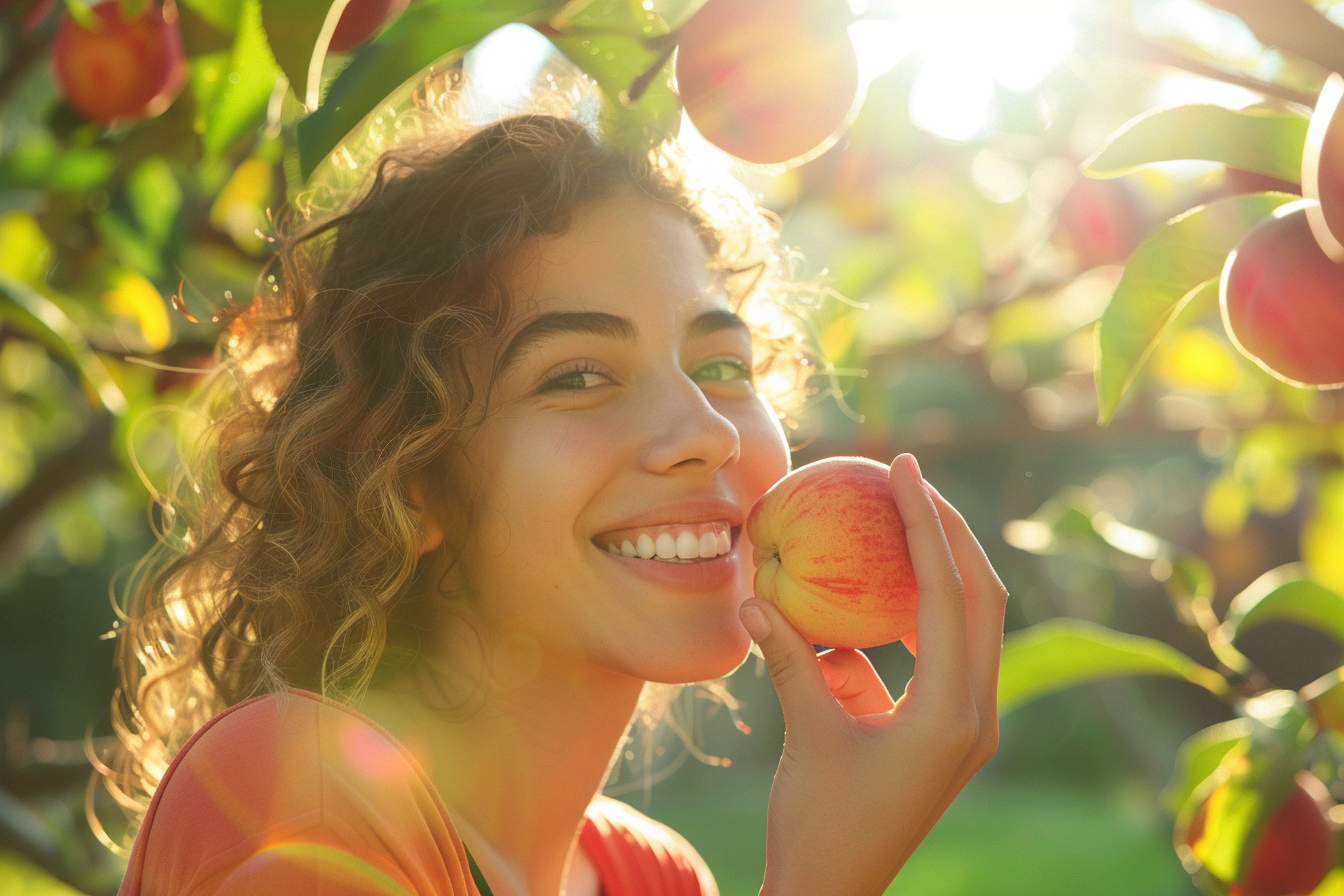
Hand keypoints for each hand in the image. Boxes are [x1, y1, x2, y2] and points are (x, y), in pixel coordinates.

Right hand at [738, 453, 1006, 895]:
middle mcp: (975, 715)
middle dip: (949, 534)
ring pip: (968, 625)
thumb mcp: (804, 734)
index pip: (946, 595)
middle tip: (911, 480)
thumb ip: (788, 659)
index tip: (904, 468)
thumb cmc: (820, 823)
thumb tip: (753, 593)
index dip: (925, 524)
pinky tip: (872, 596)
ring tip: (898, 521)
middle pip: (981, 598)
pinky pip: (938, 654)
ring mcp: (966, 725)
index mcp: (951, 714)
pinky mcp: (945, 732)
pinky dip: (910, 617)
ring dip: (936, 572)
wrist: (834, 892)